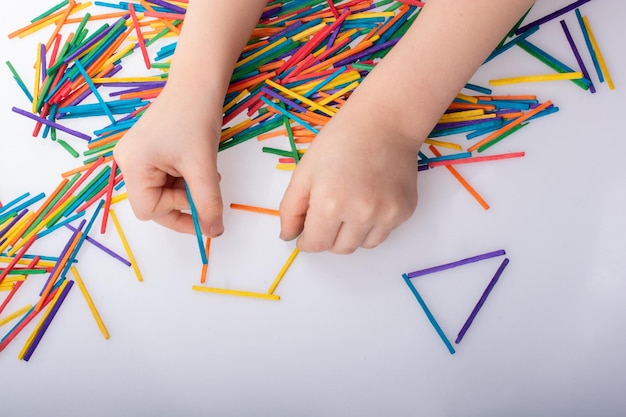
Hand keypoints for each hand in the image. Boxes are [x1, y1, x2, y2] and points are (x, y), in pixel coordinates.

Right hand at [113, 86, 224, 236]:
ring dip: (189, 189)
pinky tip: (199, 165)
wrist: (198, 83)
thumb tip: (213, 232)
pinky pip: (167, 178)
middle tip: (209, 192)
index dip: (178, 215)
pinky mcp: (150, 151)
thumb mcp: (203, 166)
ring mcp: (138, 156)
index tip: (204, 211)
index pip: (149, 210)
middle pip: (155, 202)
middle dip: (185, 201)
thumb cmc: (196, 118)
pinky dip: (186, 179)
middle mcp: (128, 162)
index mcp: (133, 165)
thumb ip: (207, 203)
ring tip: (206, 171)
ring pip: (165, 191)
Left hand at [279, 102, 419, 253]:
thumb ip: (291, 209)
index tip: (307, 234)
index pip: (316, 245)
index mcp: (330, 204)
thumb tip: (287, 237)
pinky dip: (373, 224)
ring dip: (352, 234)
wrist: (385, 122)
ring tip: (350, 205)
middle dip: (329, 238)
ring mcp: (386, 214)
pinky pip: (384, 232)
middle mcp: (361, 214)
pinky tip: (370, 198)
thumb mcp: (304, 172)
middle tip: (328, 215)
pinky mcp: (405, 211)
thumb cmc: (340, 141)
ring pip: (363, 245)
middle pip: (340, 249)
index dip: (307, 241)